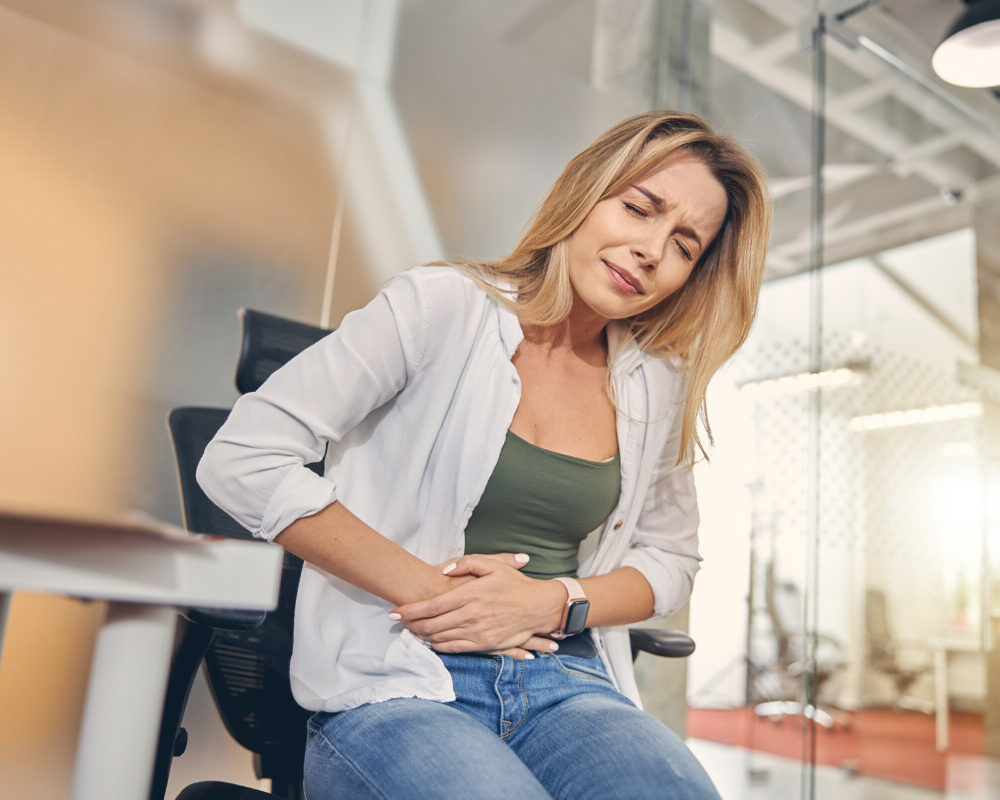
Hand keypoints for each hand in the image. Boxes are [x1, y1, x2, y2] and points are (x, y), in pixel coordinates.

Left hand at [391, 555, 564, 655]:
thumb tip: (443, 571)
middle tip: (399, 622)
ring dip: (422, 636)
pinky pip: (454, 648)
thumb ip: (465, 564)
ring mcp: (476, 632)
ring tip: (410, 631)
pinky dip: (438, 646)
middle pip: (431, 625)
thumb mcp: (492, 565)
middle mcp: (470, 615)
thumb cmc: (514, 584)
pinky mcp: (483, 645)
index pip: (431, 606)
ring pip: (440, 638)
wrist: (538, 607)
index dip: (410, 610)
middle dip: (411, 625)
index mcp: (470, 594)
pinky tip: (430, 641)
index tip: (395, 612)